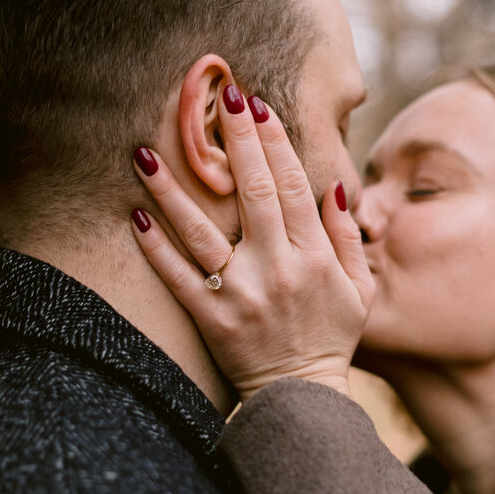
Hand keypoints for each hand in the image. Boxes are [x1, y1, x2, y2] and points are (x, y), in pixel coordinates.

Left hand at [129, 85, 373, 402]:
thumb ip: (347, 238)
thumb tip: (332, 189)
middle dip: (236, 140)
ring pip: (202, 231)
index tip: (258, 106)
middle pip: (252, 193)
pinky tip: (135, 216)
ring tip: (145, 151)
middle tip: (218, 96)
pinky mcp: (211, 318)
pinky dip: (156, 248)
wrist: (300, 397)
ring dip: (172, 189)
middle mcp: (277, 269)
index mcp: (314, 257)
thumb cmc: (332, 338)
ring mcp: (240, 294)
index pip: (292, 185)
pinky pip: (178, 278)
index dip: (275, 142)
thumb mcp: (359, 290)